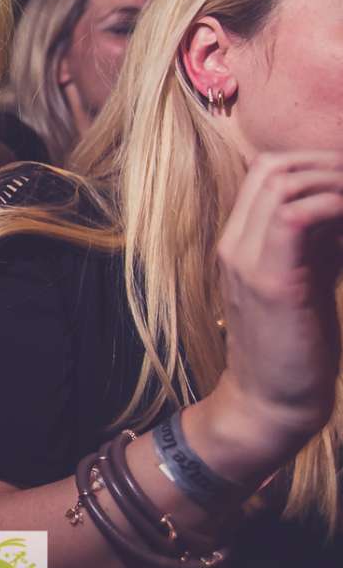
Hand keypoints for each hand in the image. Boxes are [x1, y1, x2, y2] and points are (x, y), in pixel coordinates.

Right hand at [212, 151, 342, 448]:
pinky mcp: (272, 284)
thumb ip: (319, 243)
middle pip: (273, 167)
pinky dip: (334, 205)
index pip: (267, 171)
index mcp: (239, 243)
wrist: (270, 403)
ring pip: (282, 183)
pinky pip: (296, 217)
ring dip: (335, 181)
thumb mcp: (306, 281)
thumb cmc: (295, 345)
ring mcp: (247, 262)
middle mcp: (235, 245)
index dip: (316, 163)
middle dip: (330, 164)